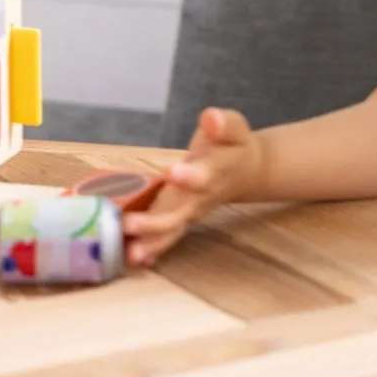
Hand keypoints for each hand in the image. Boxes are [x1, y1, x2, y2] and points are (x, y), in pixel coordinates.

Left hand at [122, 107, 263, 266]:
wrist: (247, 171)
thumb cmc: (233, 145)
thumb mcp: (234, 128)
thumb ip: (222, 123)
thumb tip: (211, 117)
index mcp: (213, 172)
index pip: (201, 176)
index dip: (188, 176)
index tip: (171, 171)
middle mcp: (199, 197)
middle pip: (179, 214)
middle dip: (154, 222)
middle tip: (129, 223)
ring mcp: (189, 211)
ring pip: (170, 231)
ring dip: (149, 241)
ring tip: (130, 252)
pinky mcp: (181, 218)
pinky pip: (167, 237)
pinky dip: (152, 249)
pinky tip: (133, 258)